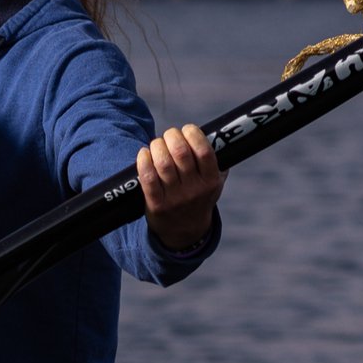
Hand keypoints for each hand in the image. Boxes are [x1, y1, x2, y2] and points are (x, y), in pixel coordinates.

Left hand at [137, 124, 227, 252]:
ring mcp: (175, 198)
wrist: (185, 232)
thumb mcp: (216, 185)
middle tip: (169, 136)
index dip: (193, 134)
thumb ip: (218, 162)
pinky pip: (147, 177)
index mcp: (211, 182)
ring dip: (157, 146)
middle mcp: (194, 190)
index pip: (204, 151)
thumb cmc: (199, 198)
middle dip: (172, 136)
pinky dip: (143, 160)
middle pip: (180, 152)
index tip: (187, 129)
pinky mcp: (157, 205)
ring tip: (157, 145)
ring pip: (163, 163)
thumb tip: (218, 135)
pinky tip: (144, 154)